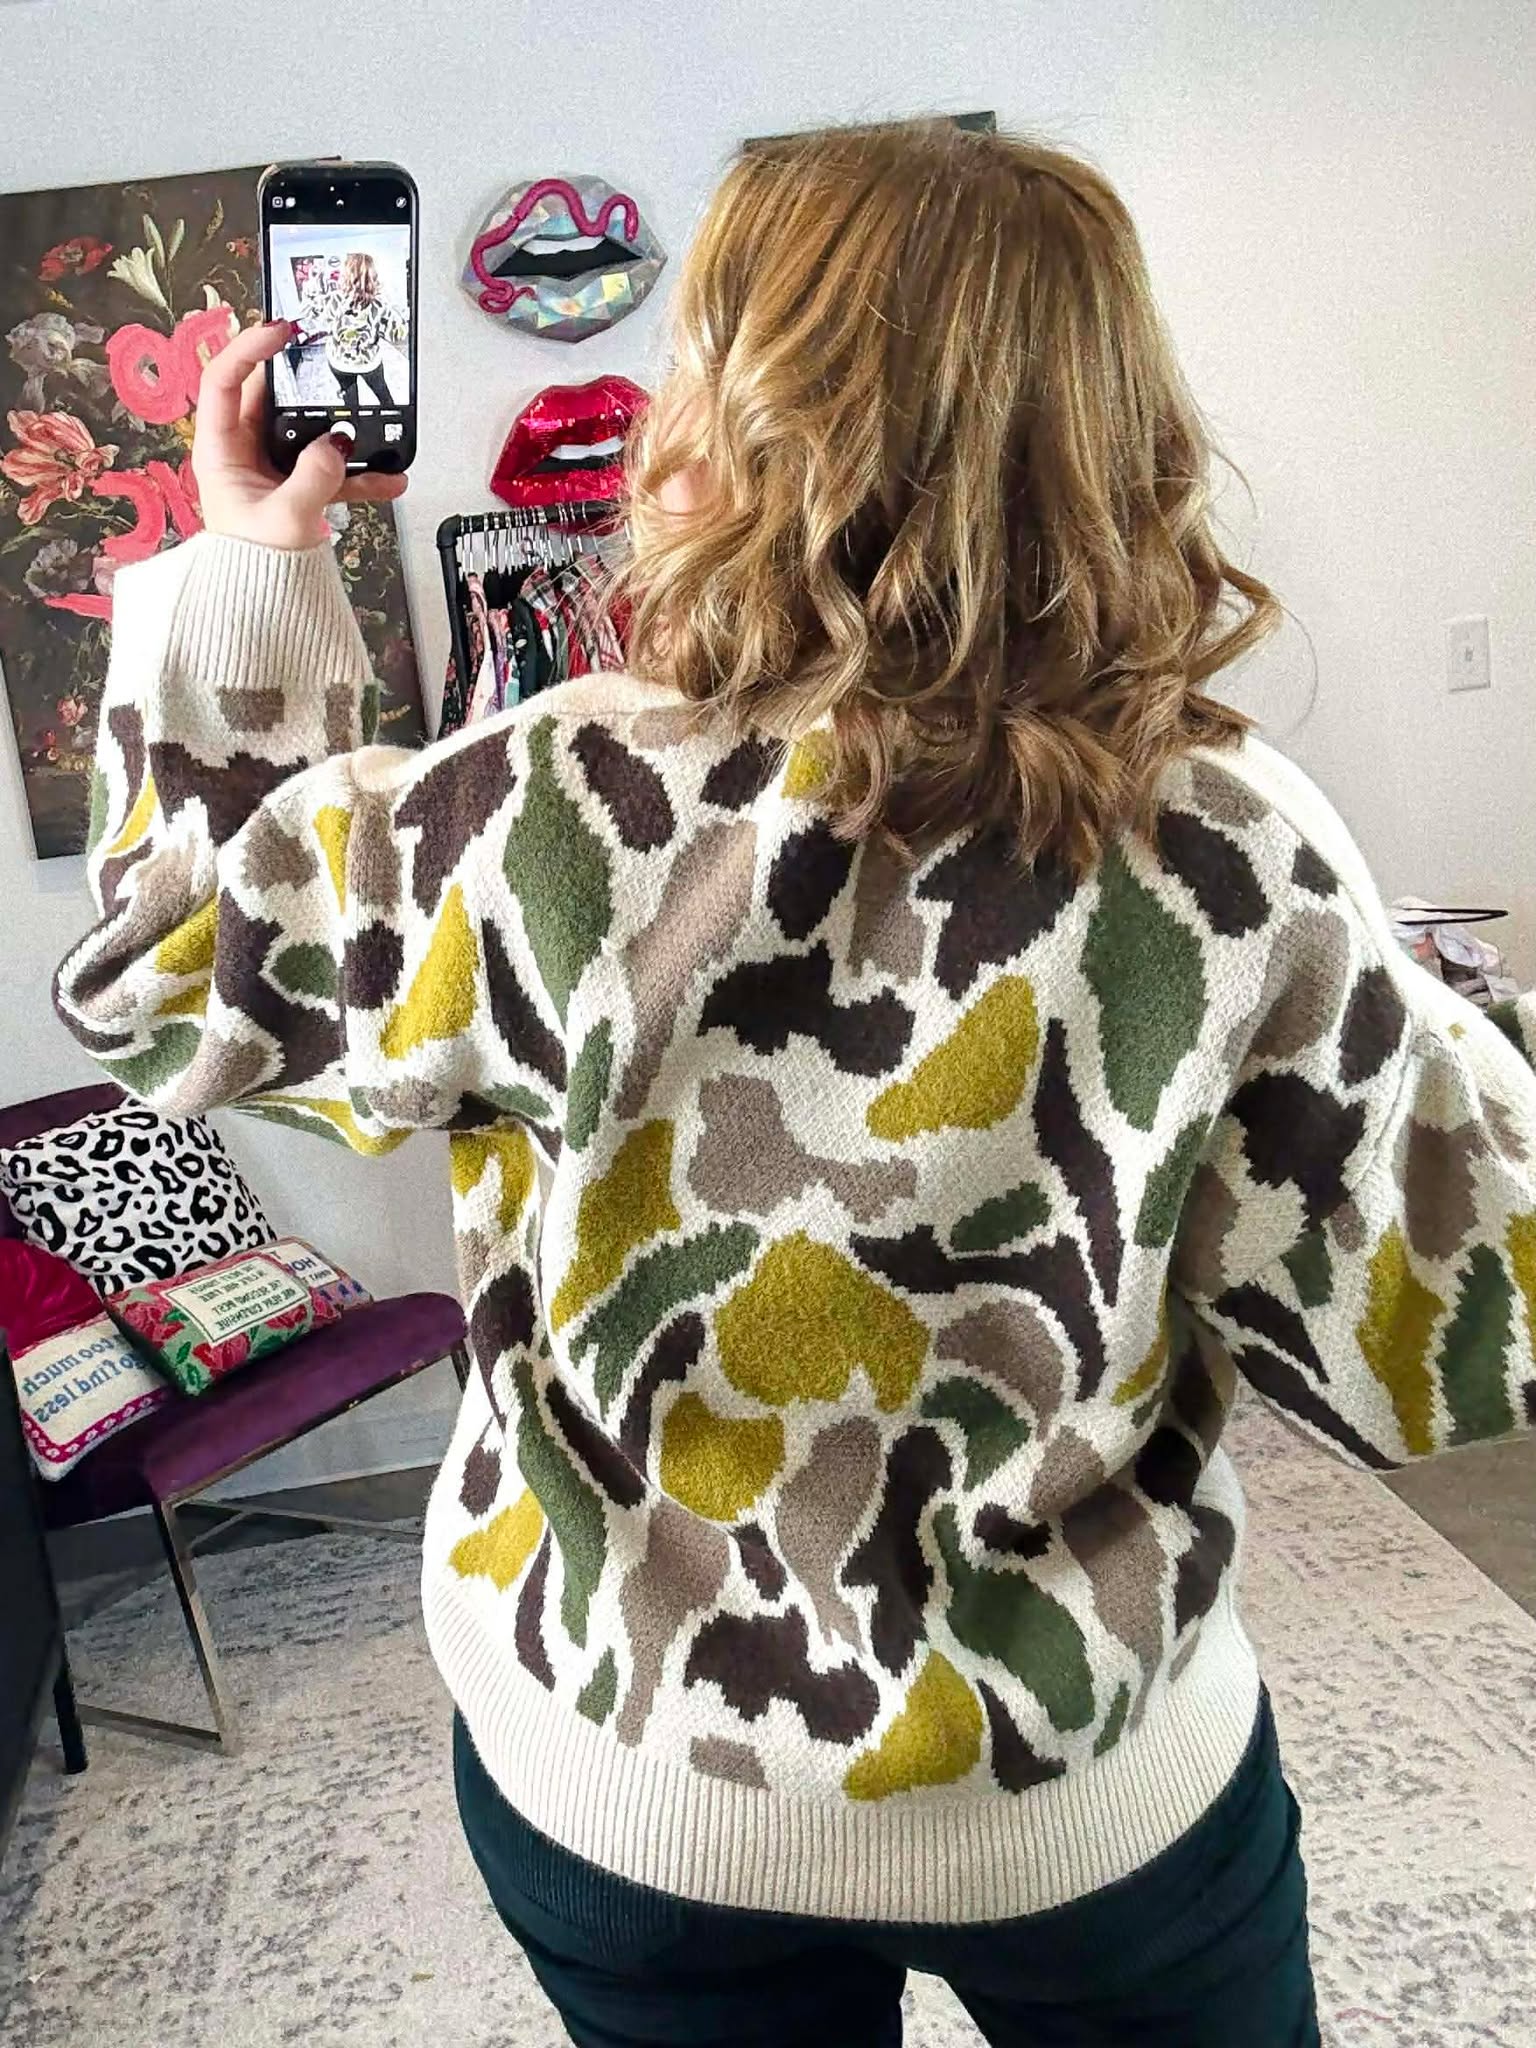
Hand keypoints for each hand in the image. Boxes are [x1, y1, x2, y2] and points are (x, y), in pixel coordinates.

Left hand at [192, 319, 406, 550]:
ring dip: (342, 431)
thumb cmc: (254, 568)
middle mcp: (243, 452)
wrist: (263, 610)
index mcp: (220, 451)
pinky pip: (330, 470)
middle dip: (304, 381)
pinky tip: (390, 481)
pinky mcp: (297, 489)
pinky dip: (359, 474)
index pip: (225, 382)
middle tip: (331, 359)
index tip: (283, 332)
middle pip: (271, 398)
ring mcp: (272, 469)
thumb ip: (314, 476)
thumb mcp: (286, 519)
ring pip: (306, 432)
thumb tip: (337, 444)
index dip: (249, 349)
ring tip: (371, 421)